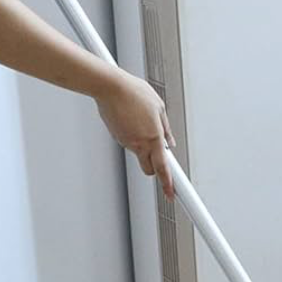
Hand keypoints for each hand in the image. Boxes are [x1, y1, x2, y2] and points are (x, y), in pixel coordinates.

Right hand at [96, 70, 175, 197]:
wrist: (110, 87)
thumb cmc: (134, 93)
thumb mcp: (159, 107)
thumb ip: (166, 128)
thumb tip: (170, 142)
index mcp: (153, 137)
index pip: (162, 168)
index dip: (168, 184)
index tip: (171, 194)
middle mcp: (139, 143)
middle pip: (148, 168)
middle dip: (154, 166)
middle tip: (158, 154)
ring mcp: (126, 142)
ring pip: (138, 152)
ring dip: (142, 144)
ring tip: (141, 121)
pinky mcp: (116, 137)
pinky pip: (129, 142)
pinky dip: (133, 136)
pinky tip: (132, 119)